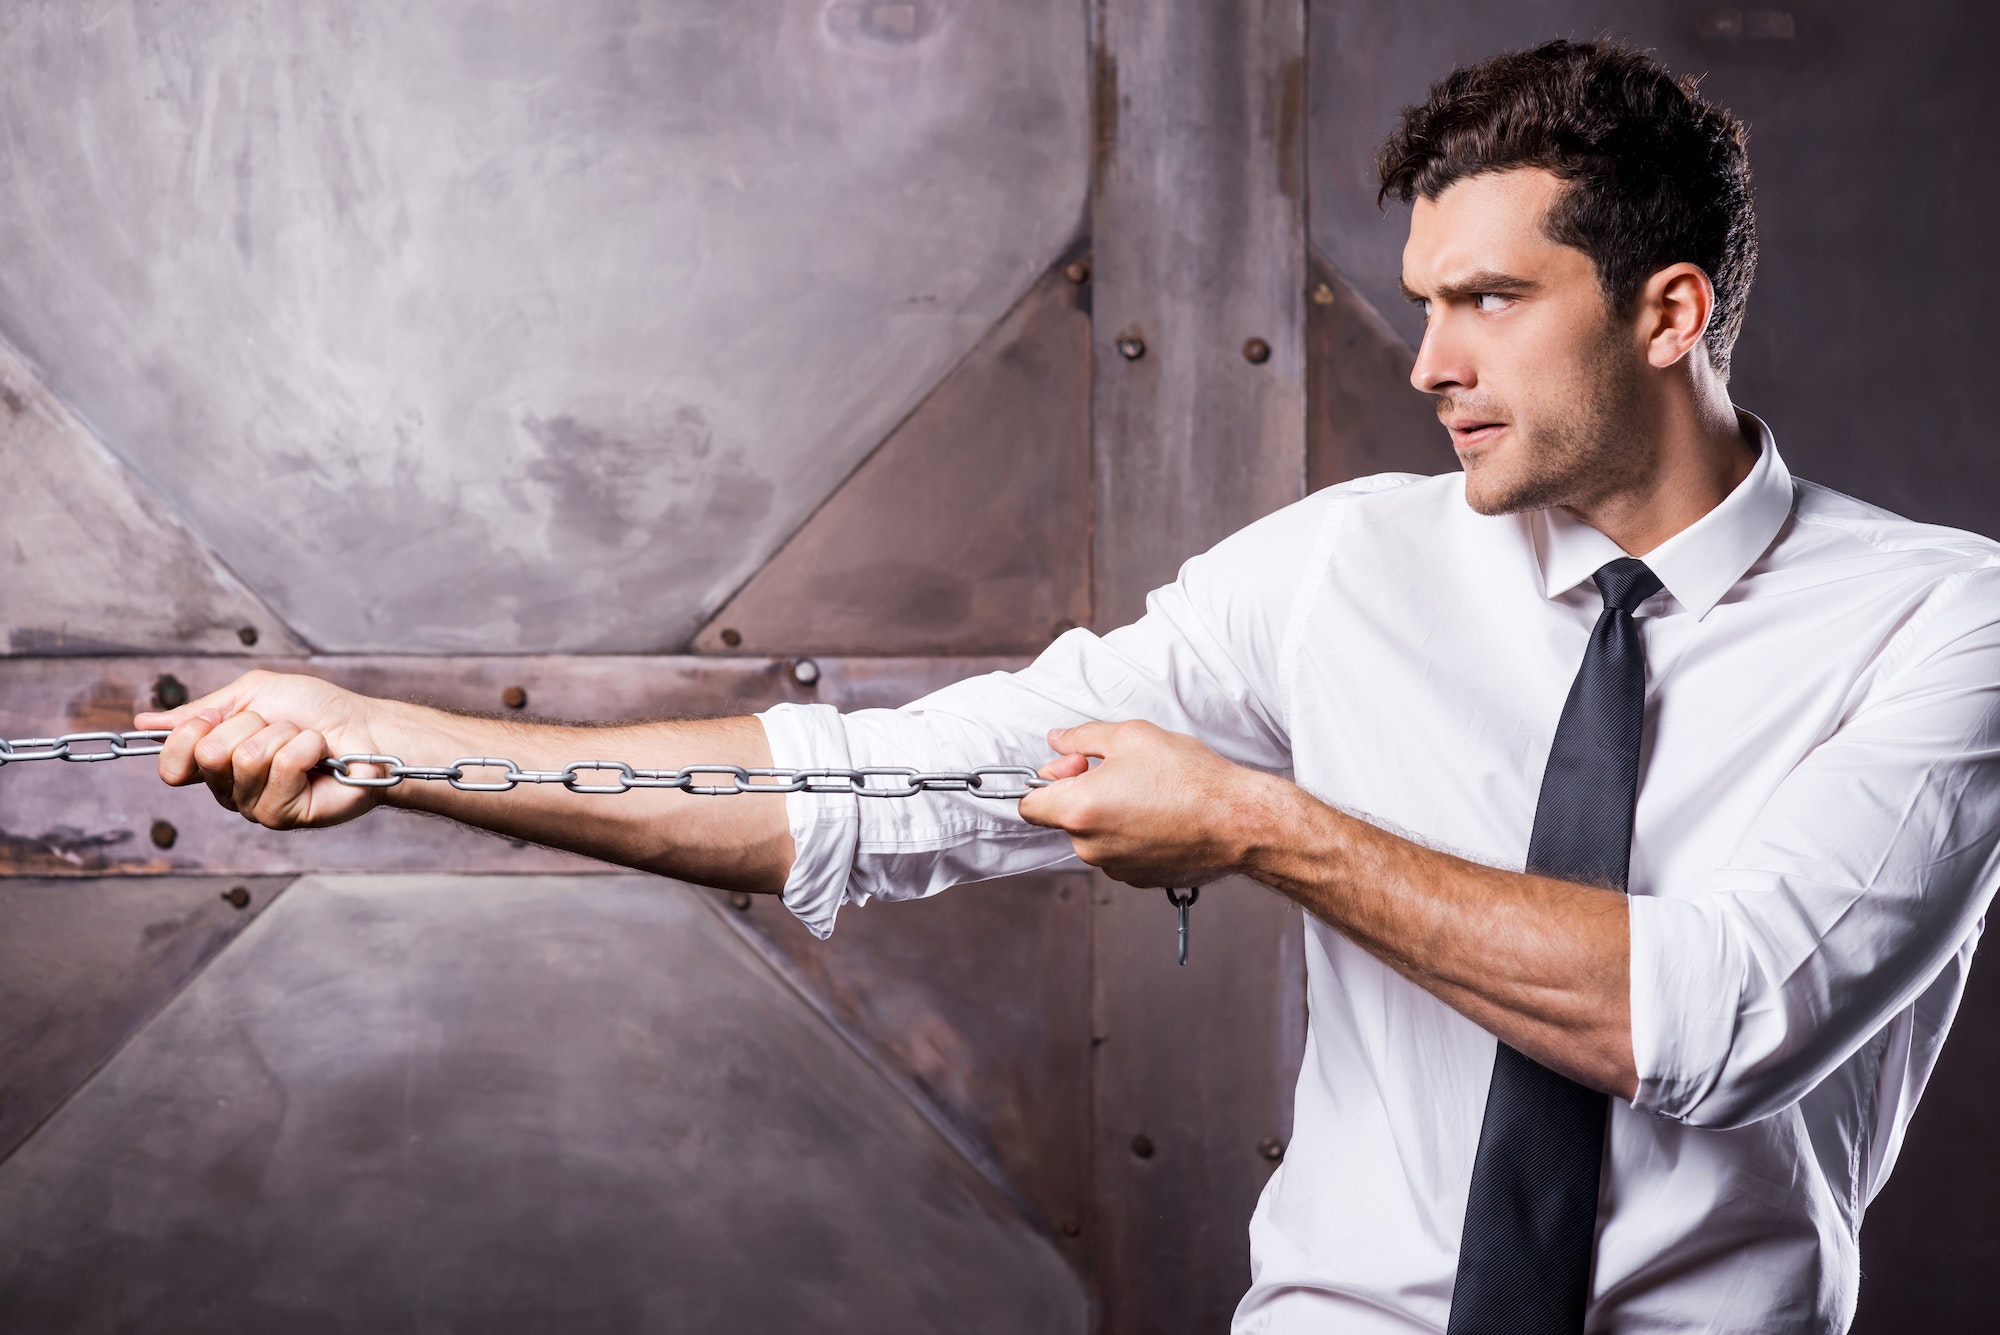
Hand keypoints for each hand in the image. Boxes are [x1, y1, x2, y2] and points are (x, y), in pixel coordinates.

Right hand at [134, 670, 387, 828]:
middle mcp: (229, 790)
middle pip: (209, 754)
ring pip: (245, 759)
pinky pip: (280, 770)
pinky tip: (318, 755)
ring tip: (304, 740)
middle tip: (280, 726)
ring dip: (282, 734)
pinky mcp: (285, 817)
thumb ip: (200, 712)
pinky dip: (304, 747)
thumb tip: (145, 722)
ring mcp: (255, 807)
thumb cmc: (316, 710)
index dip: (191, 733)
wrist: (366, 727)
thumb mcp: (252, 695)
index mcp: (215, 764)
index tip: (218, 715)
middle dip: (251, 725)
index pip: (171, 764)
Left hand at [1017, 720, 1274, 886]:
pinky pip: (1120, 852)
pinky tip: (1162, 817)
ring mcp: (1114, 867)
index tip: (1078, 766)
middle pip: (1064, 818)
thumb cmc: (1189, 778)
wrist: (1238, 822)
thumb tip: (1057, 740)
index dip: (1049, 779)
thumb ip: (1082, 738)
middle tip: (1123, 772)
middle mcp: (1089, 846)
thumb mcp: (1131, 736)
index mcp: (1077, 810)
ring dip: (1110, 815)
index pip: (1028, 805)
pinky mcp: (1138, 880)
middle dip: (1084, 794)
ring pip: (1094, 836)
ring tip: (1151, 793)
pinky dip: (1131, 835)